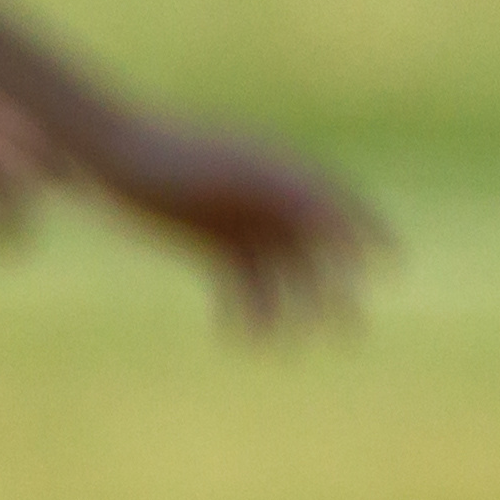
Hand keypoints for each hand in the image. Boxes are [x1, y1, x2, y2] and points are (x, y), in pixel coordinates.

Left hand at [82, 114, 384, 331]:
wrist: (107, 151)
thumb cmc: (171, 154)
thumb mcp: (233, 173)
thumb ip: (288, 194)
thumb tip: (337, 224)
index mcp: (280, 171)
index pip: (339, 204)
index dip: (370, 232)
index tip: (392, 265)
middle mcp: (267, 198)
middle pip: (317, 251)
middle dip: (334, 292)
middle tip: (350, 332)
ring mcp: (240, 222)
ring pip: (280, 276)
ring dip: (287, 312)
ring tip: (282, 348)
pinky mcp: (210, 243)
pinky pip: (242, 285)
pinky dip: (246, 313)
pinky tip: (238, 338)